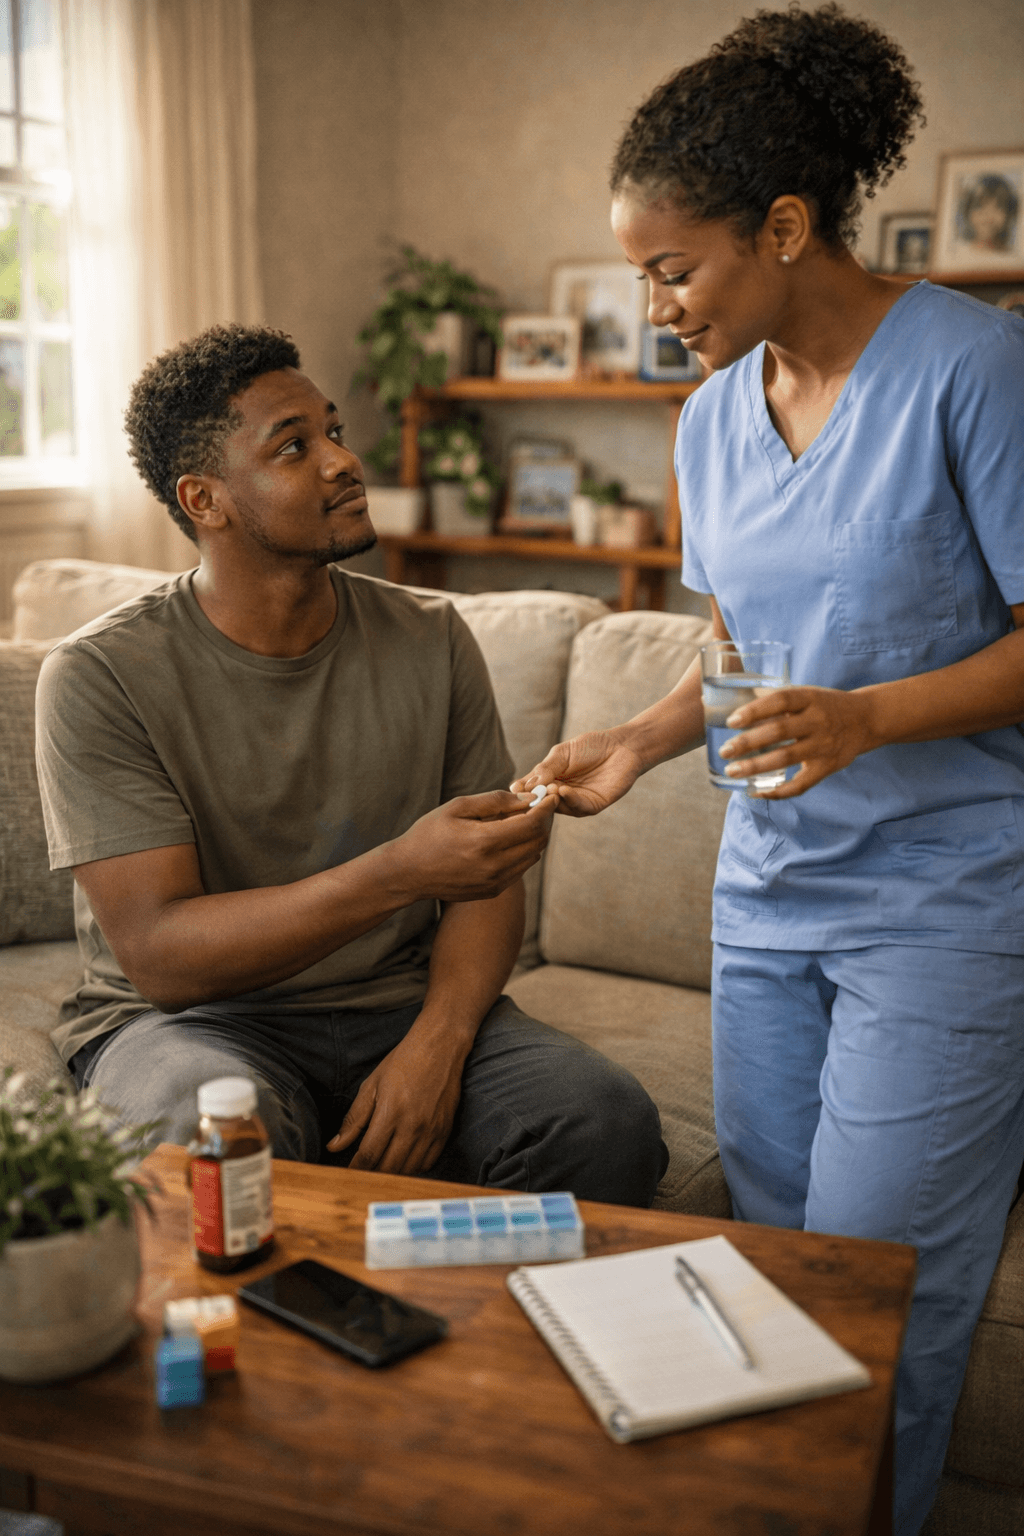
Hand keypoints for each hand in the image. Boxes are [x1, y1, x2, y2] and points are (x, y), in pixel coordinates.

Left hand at [326, 1021, 465, 1173]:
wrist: (440, 1047)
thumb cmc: (403, 1062)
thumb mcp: (372, 1085)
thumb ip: (354, 1119)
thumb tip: (334, 1145)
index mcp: (390, 1113)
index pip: (369, 1154)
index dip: (356, 1169)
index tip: (348, 1175)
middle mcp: (412, 1126)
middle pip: (389, 1168)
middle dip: (372, 1175)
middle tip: (363, 1173)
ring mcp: (431, 1130)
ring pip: (409, 1169)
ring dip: (393, 1173)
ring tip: (382, 1167)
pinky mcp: (445, 1131)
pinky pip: (428, 1162)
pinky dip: (414, 1167)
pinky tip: (404, 1158)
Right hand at [392, 791, 554, 902]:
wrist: (408, 872)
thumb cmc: (429, 834)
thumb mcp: (457, 807)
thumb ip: (495, 801)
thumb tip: (527, 798)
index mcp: (485, 841)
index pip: (533, 823)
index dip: (547, 807)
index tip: (550, 795)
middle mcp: (494, 865)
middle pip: (538, 840)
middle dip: (544, 820)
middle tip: (540, 805)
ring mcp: (495, 882)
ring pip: (533, 856)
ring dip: (535, 836)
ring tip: (524, 820)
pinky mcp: (493, 891)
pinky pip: (521, 869)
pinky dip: (524, 852)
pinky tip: (510, 840)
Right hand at [512, 730, 643, 817]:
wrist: (622, 746)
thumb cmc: (592, 746)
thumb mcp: (562, 753)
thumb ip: (545, 768)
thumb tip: (525, 784)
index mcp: (549, 779)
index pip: (530, 788)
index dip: (522, 790)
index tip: (514, 790)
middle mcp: (560, 793)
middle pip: (542, 802)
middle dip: (535, 797)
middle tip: (530, 792)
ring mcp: (575, 801)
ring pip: (558, 807)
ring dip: (552, 799)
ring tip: (550, 788)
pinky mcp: (592, 806)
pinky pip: (578, 807)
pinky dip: (569, 800)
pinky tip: (563, 790)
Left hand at [719, 686, 876, 797]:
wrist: (866, 719)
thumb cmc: (824, 706)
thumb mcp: (805, 695)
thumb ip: (772, 700)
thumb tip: (726, 701)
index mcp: (809, 698)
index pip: (780, 700)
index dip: (755, 710)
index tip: (732, 721)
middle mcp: (818, 720)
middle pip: (779, 731)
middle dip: (748, 742)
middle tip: (725, 750)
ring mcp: (824, 745)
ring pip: (786, 758)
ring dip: (756, 767)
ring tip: (732, 771)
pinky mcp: (827, 767)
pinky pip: (801, 784)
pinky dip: (778, 791)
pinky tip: (756, 792)